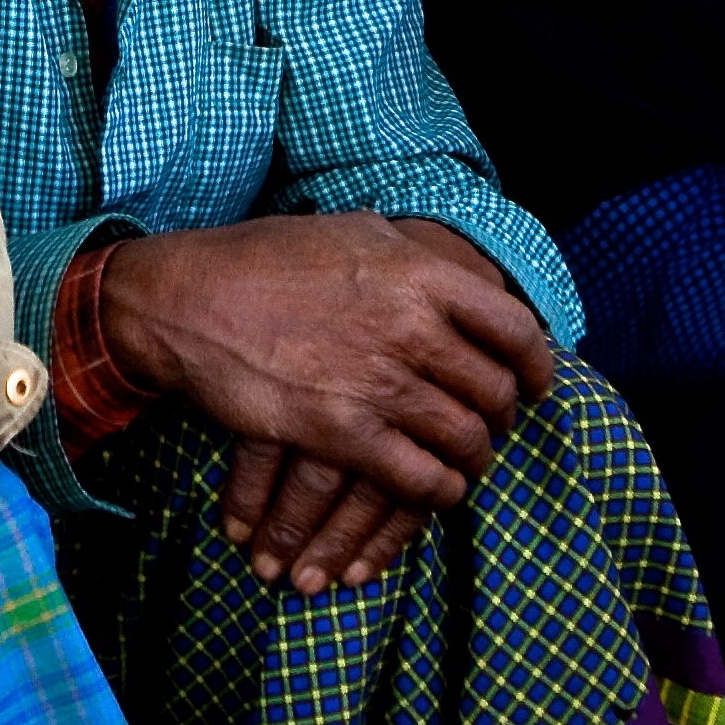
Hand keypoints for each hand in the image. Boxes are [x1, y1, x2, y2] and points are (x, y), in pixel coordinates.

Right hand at [104, 213, 553, 585]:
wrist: (188, 301)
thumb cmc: (265, 260)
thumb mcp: (352, 233)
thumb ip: (412, 255)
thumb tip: (458, 272)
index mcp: (420, 273)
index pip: (514, 328)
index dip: (536, 364)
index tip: (534, 382)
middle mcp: (411, 327)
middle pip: (494, 391)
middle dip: (502, 418)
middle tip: (494, 427)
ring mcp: (378, 382)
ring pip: (464, 440)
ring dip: (474, 461)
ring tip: (467, 464)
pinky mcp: (342, 432)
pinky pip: (420, 478)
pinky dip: (438, 491)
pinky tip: (434, 488)